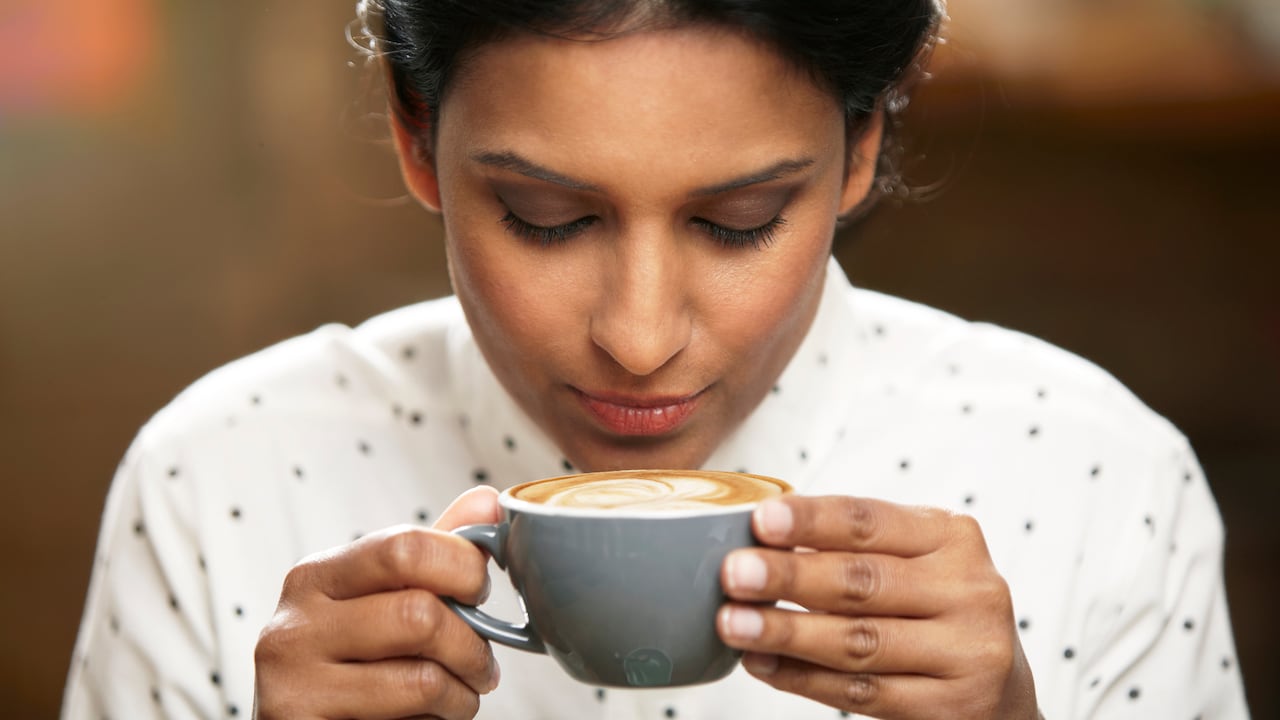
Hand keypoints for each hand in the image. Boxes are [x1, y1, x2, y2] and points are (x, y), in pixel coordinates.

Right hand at [253, 486, 502, 719]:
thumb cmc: (354, 669)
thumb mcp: (386, 603)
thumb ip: (433, 554)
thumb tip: (486, 501)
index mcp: (316, 577)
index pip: (405, 547)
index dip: (463, 568)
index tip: (477, 592)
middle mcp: (294, 624)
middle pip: (419, 614)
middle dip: (471, 643)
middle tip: (480, 661)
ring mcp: (292, 682)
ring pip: (421, 677)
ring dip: (462, 692)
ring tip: (458, 695)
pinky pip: (407, 719)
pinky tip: (426, 719)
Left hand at [717, 495, 1037, 719]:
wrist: (1003, 694)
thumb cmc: (936, 613)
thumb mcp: (916, 564)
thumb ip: (855, 549)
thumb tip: (759, 538)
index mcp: (952, 538)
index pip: (871, 521)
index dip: (812, 519)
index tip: (761, 519)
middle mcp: (969, 590)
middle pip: (863, 581)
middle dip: (790, 576)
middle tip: (735, 573)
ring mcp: (967, 653)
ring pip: (859, 641)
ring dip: (787, 632)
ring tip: (734, 623)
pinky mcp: (952, 707)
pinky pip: (862, 692)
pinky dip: (804, 679)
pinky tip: (764, 665)